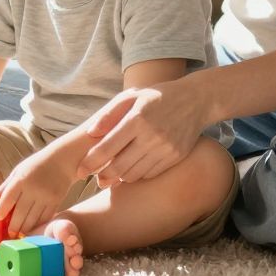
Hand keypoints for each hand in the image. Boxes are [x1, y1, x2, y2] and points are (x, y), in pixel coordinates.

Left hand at [0, 153, 73, 237]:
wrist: (63, 161)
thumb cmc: (38, 165)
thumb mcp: (20, 170)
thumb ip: (7, 184)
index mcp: (21, 179)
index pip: (8, 199)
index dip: (1, 211)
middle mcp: (33, 189)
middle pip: (20, 214)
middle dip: (13, 227)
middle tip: (10, 233)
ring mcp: (45, 196)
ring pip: (33, 220)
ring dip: (25, 228)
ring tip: (20, 232)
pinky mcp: (56, 201)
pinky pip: (45, 218)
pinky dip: (38, 224)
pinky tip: (33, 226)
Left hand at [78, 80, 208, 185]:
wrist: (196, 100)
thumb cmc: (157, 96)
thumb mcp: (132, 96)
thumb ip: (109, 114)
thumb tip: (90, 134)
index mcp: (137, 118)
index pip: (107, 147)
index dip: (90, 162)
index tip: (80, 170)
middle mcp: (152, 136)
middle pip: (119, 166)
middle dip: (103, 175)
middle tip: (95, 178)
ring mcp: (165, 148)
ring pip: (134, 174)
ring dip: (119, 177)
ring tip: (111, 174)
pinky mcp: (175, 157)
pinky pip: (150, 174)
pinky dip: (137, 175)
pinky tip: (131, 169)